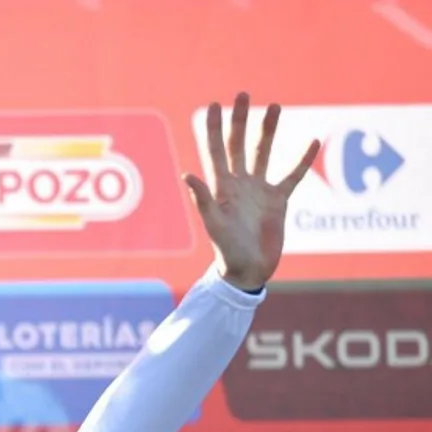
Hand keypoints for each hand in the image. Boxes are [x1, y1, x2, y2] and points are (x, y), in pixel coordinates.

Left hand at [183, 92, 319, 290]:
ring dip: (269, 131)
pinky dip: (302, 160)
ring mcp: (259, 191)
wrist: (248, 271)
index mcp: (221, 187)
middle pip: (239, 145)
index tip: (214, 104)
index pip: (215, 151)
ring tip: (275, 106)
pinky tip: (312, 141)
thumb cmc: (227, 250)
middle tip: (243, 94)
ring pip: (264, 153)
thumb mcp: (214, 224)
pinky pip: (292, 176)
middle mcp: (239, 184)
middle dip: (241, 120)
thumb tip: (186, 175)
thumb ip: (202, 199)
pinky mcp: (278, 201)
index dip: (213, 128)